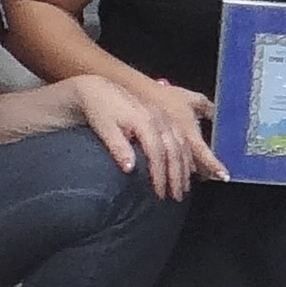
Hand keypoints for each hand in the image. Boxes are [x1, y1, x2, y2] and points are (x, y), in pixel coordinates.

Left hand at [74, 74, 220, 196]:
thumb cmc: (100, 111)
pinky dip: (186, 155)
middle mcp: (159, 117)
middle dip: (177, 174)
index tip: (159, 193)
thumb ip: (118, 147)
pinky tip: (185, 169)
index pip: (157, 151)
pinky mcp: (164, 117)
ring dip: (184, 167)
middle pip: (175, 148)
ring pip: (182, 143)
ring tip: (183, 188)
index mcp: (145, 120)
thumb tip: (130, 169)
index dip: (159, 174)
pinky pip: (181, 138)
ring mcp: (164, 116)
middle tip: (176, 196)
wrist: (99, 90)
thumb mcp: (105, 129)